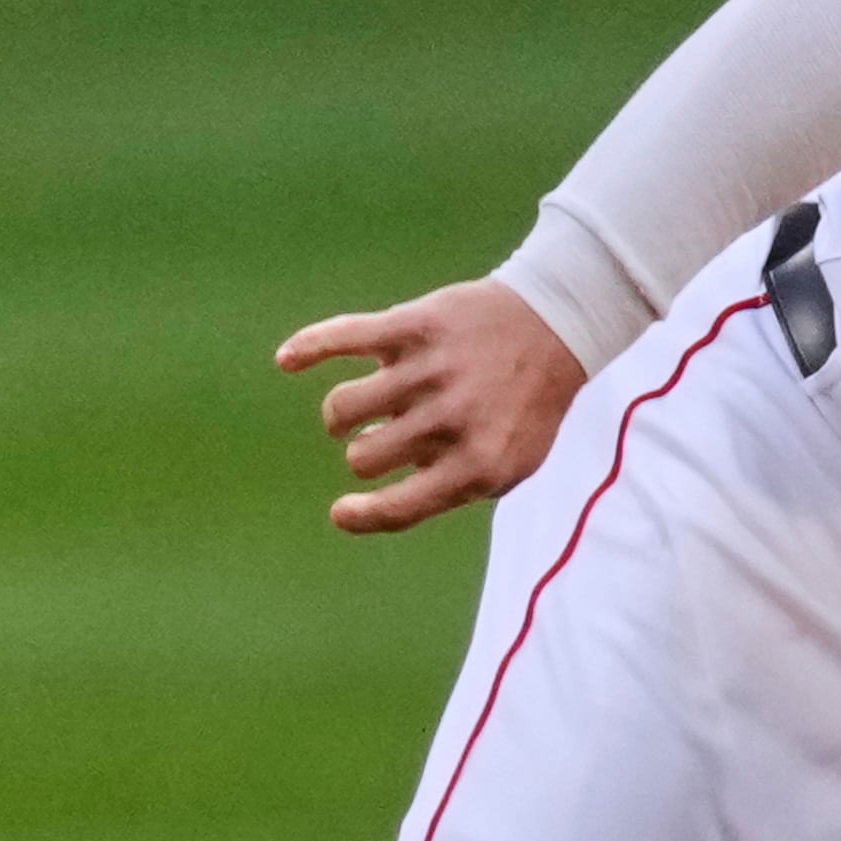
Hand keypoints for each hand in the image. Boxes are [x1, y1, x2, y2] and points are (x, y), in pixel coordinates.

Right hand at [275, 278, 588, 534]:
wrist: (553, 328)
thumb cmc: (523, 406)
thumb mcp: (509, 463)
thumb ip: (451, 487)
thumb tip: (373, 503)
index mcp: (478, 465)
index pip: (400, 507)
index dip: (361, 516)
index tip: (341, 512)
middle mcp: (451, 420)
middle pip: (363, 456)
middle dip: (365, 452)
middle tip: (385, 436)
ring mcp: (429, 370)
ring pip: (343, 408)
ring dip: (343, 415)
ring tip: (359, 410)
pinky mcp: (412, 325)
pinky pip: (344, 338)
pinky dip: (309, 347)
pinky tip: (287, 360)